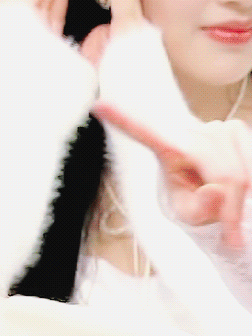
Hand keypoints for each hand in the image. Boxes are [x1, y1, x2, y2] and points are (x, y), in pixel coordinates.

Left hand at [93, 102, 251, 247]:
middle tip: (229, 230)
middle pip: (222, 172)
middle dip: (230, 205)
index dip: (123, 119)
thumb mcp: (190, 216)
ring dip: (242, 197)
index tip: (97, 106)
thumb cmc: (198, 206)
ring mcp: (218, 126)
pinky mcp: (240, 130)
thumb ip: (199, 209)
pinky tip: (245, 195)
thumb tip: (216, 191)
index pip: (143, 133)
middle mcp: (192, 131)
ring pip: (241, 170)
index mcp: (167, 149)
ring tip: (232, 211)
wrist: (223, 199)